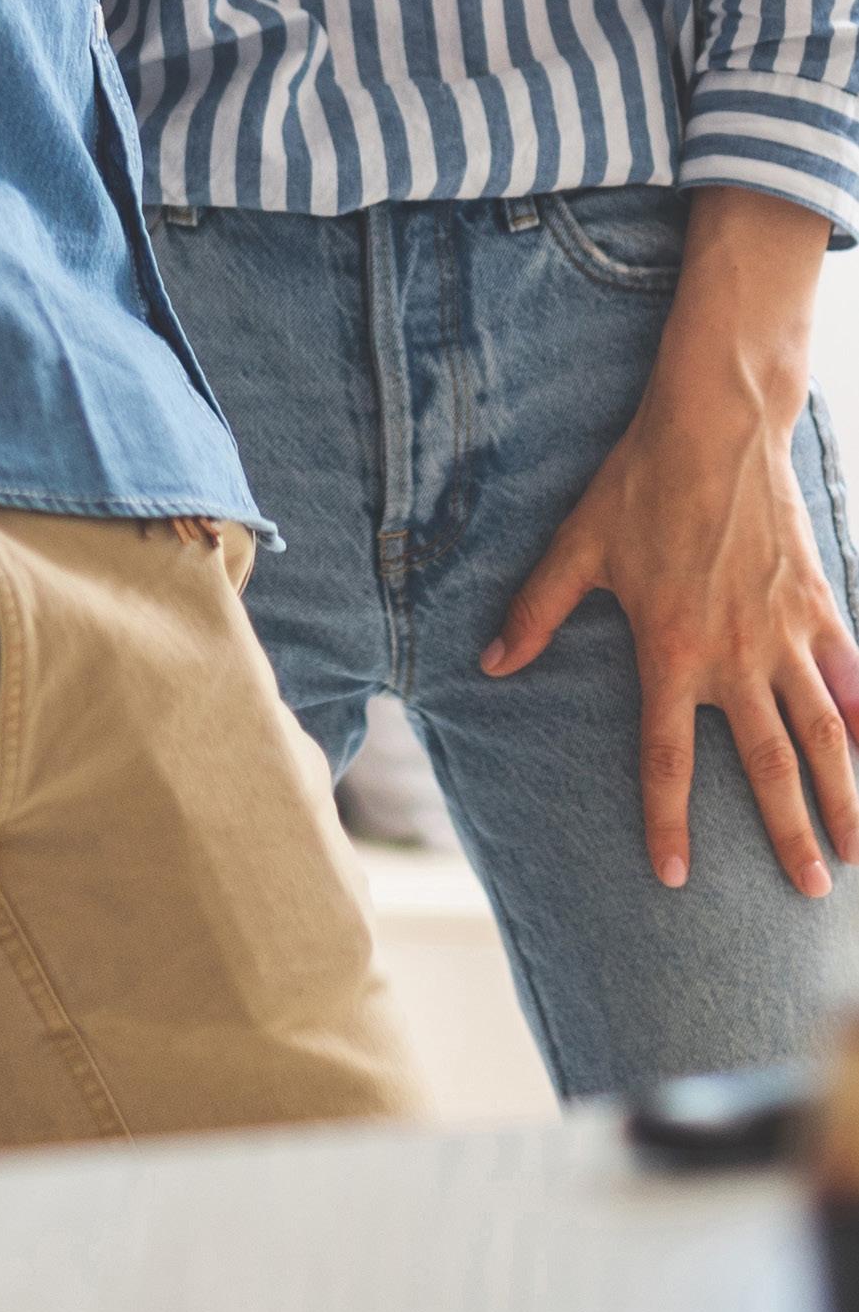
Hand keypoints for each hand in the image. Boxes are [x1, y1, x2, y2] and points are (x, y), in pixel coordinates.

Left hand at [480, 191, 858, 894]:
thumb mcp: (578, 544)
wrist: (716, 421)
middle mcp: (735, 655)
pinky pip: (850, 674)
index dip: (667, 820)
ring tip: (856, 850)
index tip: (674, 876)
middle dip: (790, 833)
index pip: (667, 756)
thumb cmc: (641, 480)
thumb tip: (489, 663)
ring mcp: (785, 632)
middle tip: (808, 890)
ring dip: (843, 795)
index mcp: (672, 650)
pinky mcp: (817, 603)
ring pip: (823, 733)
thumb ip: (536, 611)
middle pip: (767, 766)